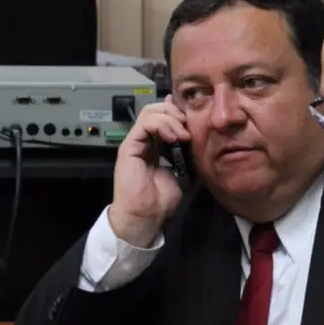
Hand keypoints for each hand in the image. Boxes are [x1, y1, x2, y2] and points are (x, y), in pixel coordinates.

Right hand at [110, 95, 189, 246]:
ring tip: (183, 135)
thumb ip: (184, 152)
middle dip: (175, 112)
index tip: (194, 122)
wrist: (145, 216)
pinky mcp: (129, 147)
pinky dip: (161, 125)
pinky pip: (144, 124)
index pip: (164, 115)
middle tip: (189, 127)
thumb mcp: (182, 170)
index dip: (178, 112)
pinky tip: (173, 137)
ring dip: (170, 118)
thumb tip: (191, 136)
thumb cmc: (161, 200)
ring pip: (149, 112)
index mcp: (156, 145)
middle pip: (156, 109)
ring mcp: (135, 142)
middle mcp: (144, 141)